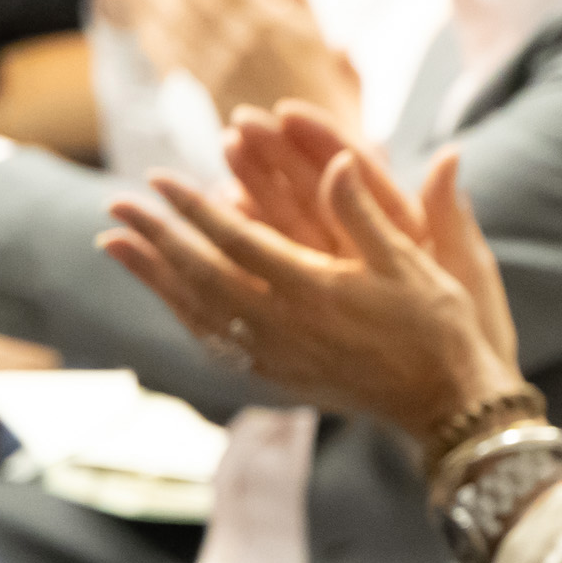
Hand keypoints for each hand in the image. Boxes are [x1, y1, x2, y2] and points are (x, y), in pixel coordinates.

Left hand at [94, 140, 519, 441]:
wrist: (446, 403)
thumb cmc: (438, 327)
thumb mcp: (412, 262)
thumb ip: (365, 212)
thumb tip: (339, 159)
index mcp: (315, 290)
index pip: (236, 241)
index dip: (193, 208)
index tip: (159, 179)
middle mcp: (286, 327)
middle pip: (201, 276)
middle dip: (156, 238)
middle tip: (115, 204)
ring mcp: (277, 356)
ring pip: (198, 312)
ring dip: (154, 276)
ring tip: (116, 246)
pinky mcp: (279, 376)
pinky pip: (215, 342)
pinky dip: (182, 314)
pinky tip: (166, 295)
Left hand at [114, 0, 360, 126]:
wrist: (320, 152)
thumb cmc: (328, 89)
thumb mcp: (321, 29)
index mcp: (276, 20)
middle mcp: (245, 40)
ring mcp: (223, 67)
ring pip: (178, 19)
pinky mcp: (208, 93)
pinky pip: (173, 55)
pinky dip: (154, 31)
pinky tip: (142, 15)